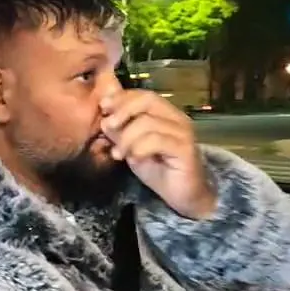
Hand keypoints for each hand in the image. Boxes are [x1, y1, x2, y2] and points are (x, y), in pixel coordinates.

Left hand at [99, 90, 214, 218]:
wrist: (182, 195)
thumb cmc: (158, 169)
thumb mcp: (132, 147)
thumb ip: (120, 132)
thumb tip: (104, 119)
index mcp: (165, 114)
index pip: (143, 95)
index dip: (122, 97)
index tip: (103, 107)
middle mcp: (177, 118)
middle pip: (148, 100)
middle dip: (123, 111)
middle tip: (107, 126)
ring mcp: (183, 132)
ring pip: (148, 122)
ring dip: (126, 138)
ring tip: (118, 154)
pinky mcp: (186, 149)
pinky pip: (156, 140)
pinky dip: (139, 148)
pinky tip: (133, 159)